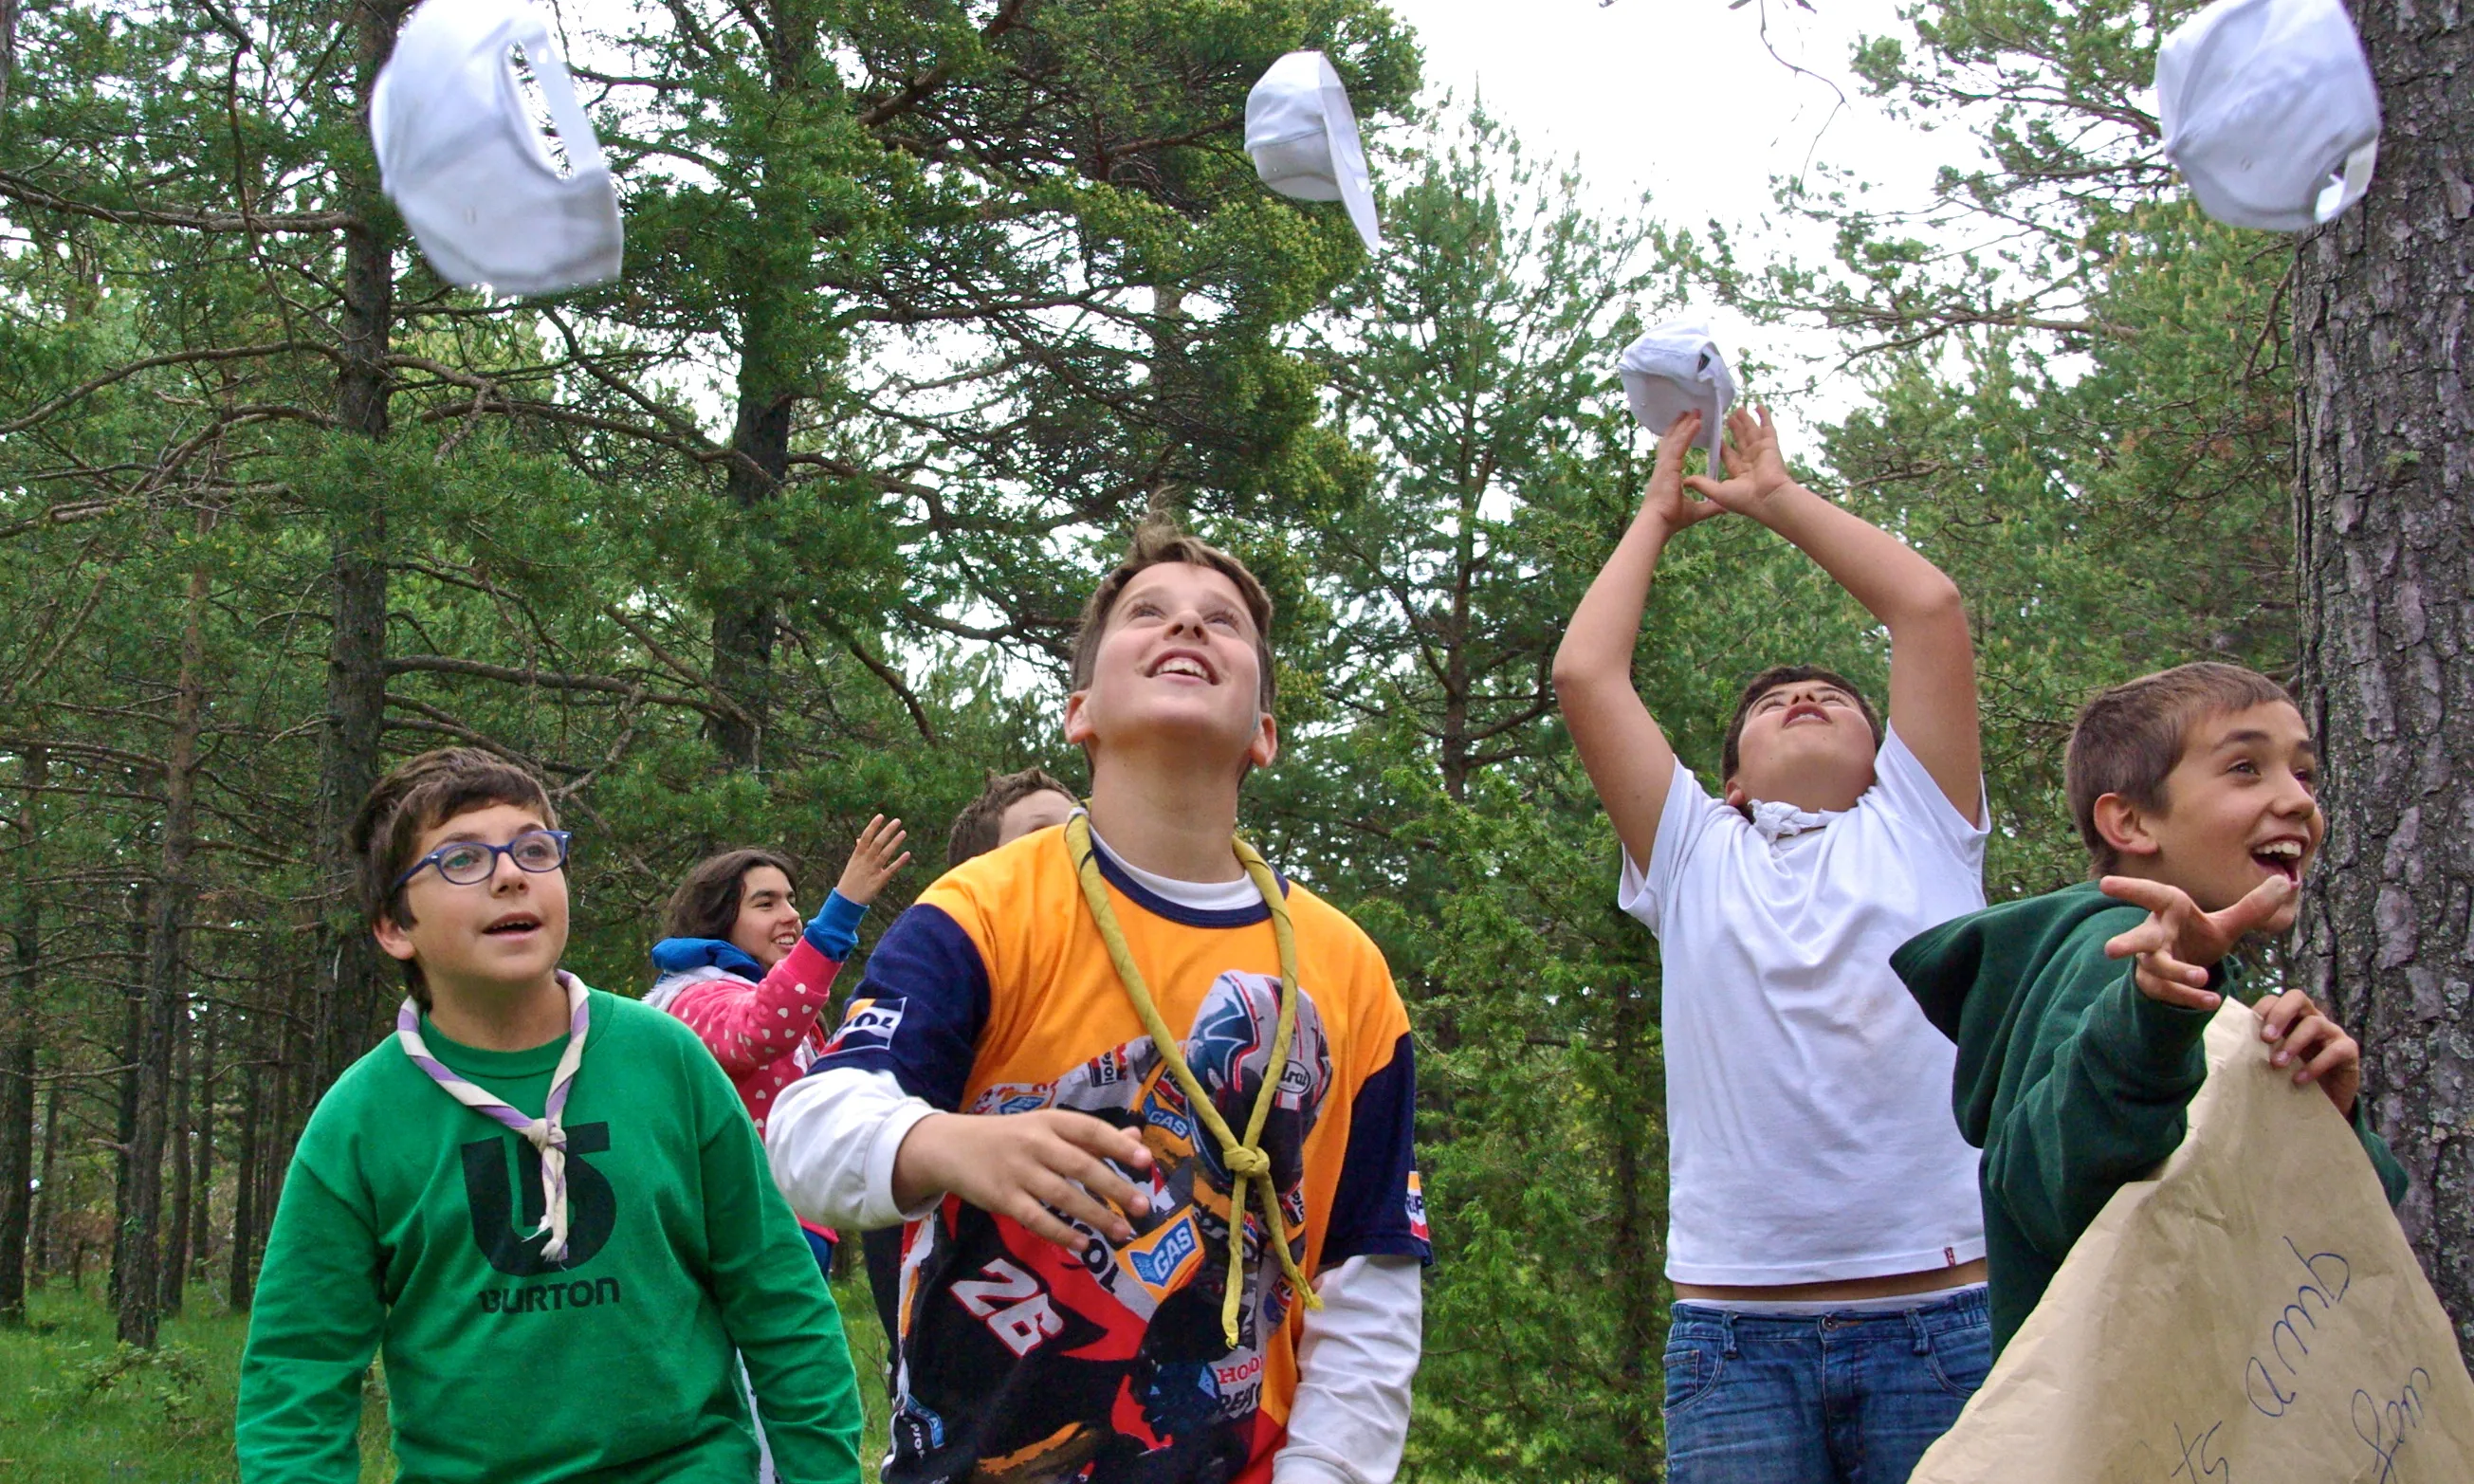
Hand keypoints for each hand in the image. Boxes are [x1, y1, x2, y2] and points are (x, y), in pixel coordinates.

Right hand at [834, 815, 910, 905]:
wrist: (846, 901)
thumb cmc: (850, 880)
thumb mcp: (852, 864)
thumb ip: (858, 851)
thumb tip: (859, 839)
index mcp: (857, 855)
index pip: (866, 837)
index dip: (873, 826)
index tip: (881, 816)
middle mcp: (865, 861)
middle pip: (877, 842)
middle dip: (887, 831)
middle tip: (897, 821)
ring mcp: (872, 871)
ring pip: (885, 853)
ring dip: (895, 842)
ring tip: (903, 832)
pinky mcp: (879, 881)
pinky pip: (891, 870)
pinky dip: (899, 862)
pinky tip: (907, 854)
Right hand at [892, 1110, 1154, 1254]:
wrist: (950, 1147)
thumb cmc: (1009, 1137)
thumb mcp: (1046, 1127)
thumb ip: (1090, 1137)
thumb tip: (1136, 1140)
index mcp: (1050, 1121)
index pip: (1090, 1130)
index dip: (1118, 1146)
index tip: (1146, 1161)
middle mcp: (1035, 1143)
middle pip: (1080, 1166)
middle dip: (1113, 1187)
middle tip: (1142, 1206)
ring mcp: (1017, 1171)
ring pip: (1062, 1196)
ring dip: (1094, 1215)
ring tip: (1121, 1232)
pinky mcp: (1002, 1198)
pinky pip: (1036, 1219)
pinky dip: (1061, 1233)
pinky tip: (1083, 1245)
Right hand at [1639, 412, 1726, 534]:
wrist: (1658, 523)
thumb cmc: (1671, 519)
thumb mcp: (1696, 511)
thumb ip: (1710, 506)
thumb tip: (1725, 507)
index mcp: (1668, 474)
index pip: (1674, 449)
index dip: (1679, 436)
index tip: (1686, 426)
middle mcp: (1664, 466)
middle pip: (1672, 439)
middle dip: (1681, 424)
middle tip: (1690, 411)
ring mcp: (1665, 464)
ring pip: (1676, 438)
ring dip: (1686, 424)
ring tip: (1695, 411)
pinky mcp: (1669, 466)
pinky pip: (1680, 445)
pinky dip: (1688, 433)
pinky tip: (1696, 423)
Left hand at [1683, 405, 1797, 515]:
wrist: (1767, 500)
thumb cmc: (1744, 500)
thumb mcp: (1718, 493)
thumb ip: (1702, 484)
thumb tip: (1686, 481)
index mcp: (1738, 472)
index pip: (1728, 454)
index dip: (1721, 445)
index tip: (1715, 436)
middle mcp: (1750, 461)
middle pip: (1740, 440)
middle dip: (1734, 428)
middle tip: (1727, 417)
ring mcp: (1761, 452)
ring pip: (1751, 431)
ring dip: (1745, 420)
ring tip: (1738, 409)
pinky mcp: (1770, 445)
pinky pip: (1767, 427)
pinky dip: (1764, 416)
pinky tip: (1757, 405)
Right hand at [2099, 873, 2296, 1009]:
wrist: (2185, 970)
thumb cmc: (2200, 937)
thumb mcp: (2227, 923)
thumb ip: (2253, 907)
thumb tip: (2286, 883)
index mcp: (2170, 911)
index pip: (2150, 896)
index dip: (2129, 890)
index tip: (2105, 885)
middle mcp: (2155, 934)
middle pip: (2138, 938)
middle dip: (2125, 943)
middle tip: (2111, 950)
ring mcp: (2151, 961)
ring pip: (2156, 968)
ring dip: (2177, 973)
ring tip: (2202, 979)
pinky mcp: (2153, 985)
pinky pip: (2168, 992)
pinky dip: (2189, 997)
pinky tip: (2212, 1002)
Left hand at [2254, 989, 2361, 1116]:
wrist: (2324, 1100)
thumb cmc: (2292, 1075)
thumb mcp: (2273, 1059)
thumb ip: (2258, 1048)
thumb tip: (2226, 1044)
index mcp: (2292, 1017)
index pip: (2276, 999)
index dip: (2263, 1008)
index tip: (2250, 1027)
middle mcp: (2313, 1018)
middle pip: (2298, 998)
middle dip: (2279, 1015)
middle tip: (2265, 1038)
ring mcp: (2333, 1032)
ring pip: (2315, 1023)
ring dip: (2293, 1043)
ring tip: (2277, 1064)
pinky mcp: (2349, 1050)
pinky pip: (2335, 1050)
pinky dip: (2315, 1065)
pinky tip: (2299, 1079)